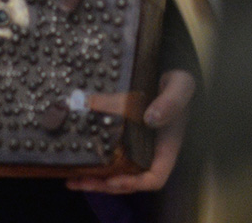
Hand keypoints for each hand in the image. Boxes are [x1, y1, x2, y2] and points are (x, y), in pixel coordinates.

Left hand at [66, 69, 196, 194]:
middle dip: (104, 184)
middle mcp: (151, 150)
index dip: (134, 183)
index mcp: (166, 145)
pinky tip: (77, 155)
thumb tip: (150, 118)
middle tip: (79, 181)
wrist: (169, 67)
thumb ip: (170, 102)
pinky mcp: (124, 132)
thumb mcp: (180, 86)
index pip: (154, 178)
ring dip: (95, 177)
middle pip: (129, 180)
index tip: (112, 179)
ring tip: (71, 178)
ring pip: (117, 169)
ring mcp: (137, 143)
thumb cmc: (179, 80)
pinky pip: (109, 150)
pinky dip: (94, 155)